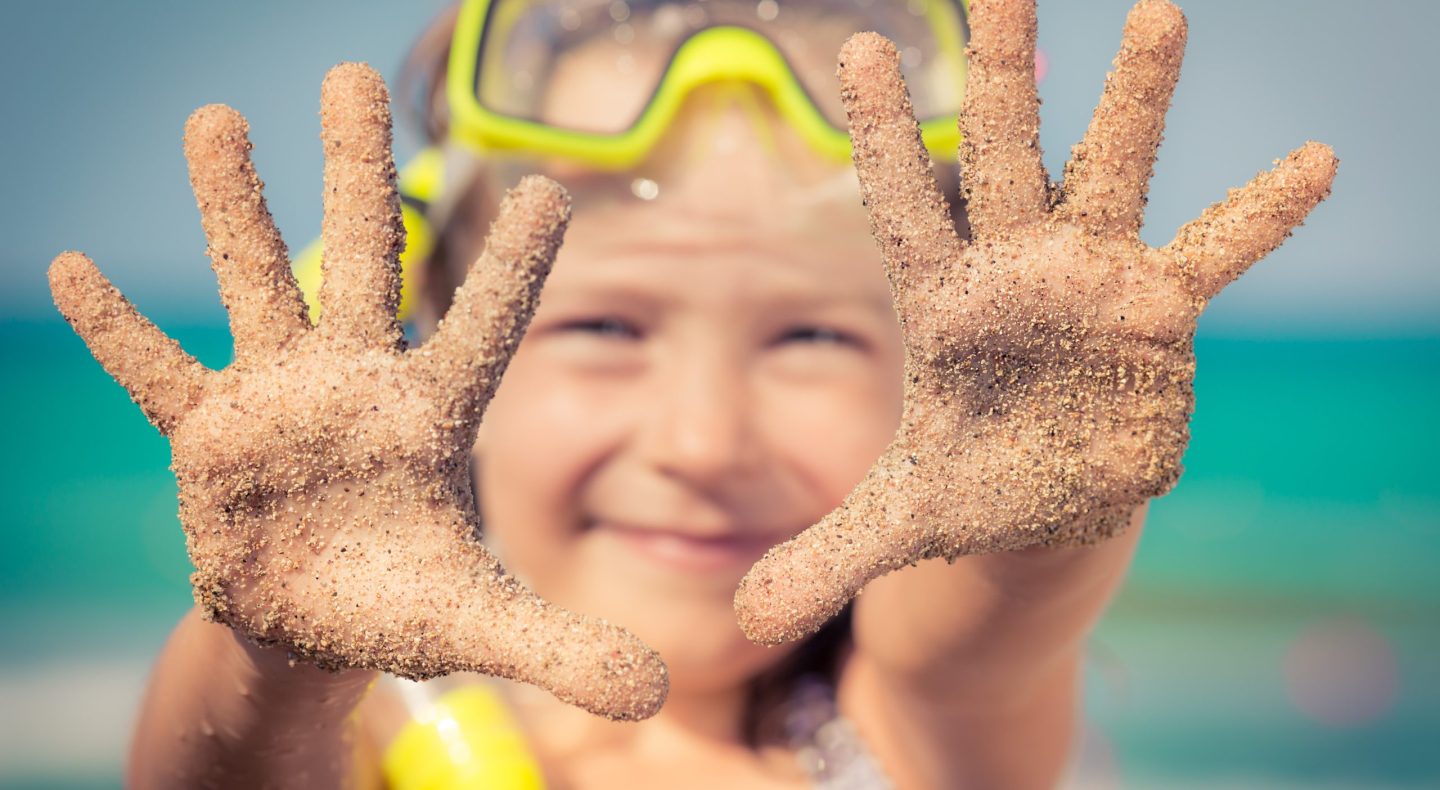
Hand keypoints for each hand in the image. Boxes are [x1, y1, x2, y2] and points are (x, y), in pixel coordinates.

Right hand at [49, 63, 665, 719]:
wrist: (313, 624)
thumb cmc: (403, 604)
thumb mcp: (481, 625)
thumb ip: (562, 647)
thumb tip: (652, 694)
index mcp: (432, 417)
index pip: (482, 328)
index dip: (513, 267)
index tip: (549, 189)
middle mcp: (357, 385)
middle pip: (361, 259)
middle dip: (357, 171)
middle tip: (349, 75)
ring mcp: (279, 401)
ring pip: (255, 285)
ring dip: (232, 206)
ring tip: (214, 117)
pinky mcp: (211, 438)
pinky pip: (158, 375)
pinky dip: (119, 332)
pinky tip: (74, 271)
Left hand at [736, 0, 1335, 644]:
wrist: (1040, 510)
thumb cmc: (962, 498)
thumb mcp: (891, 531)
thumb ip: (819, 559)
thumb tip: (742, 615)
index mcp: (943, 305)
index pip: (903, 205)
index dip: (879, 135)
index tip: (856, 50)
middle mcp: (1015, 274)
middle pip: (1003, 158)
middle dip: (1002, 74)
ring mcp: (1089, 284)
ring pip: (1113, 174)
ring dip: (1136, 99)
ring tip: (1158, 9)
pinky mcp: (1154, 318)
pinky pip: (1214, 254)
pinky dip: (1259, 215)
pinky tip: (1315, 162)